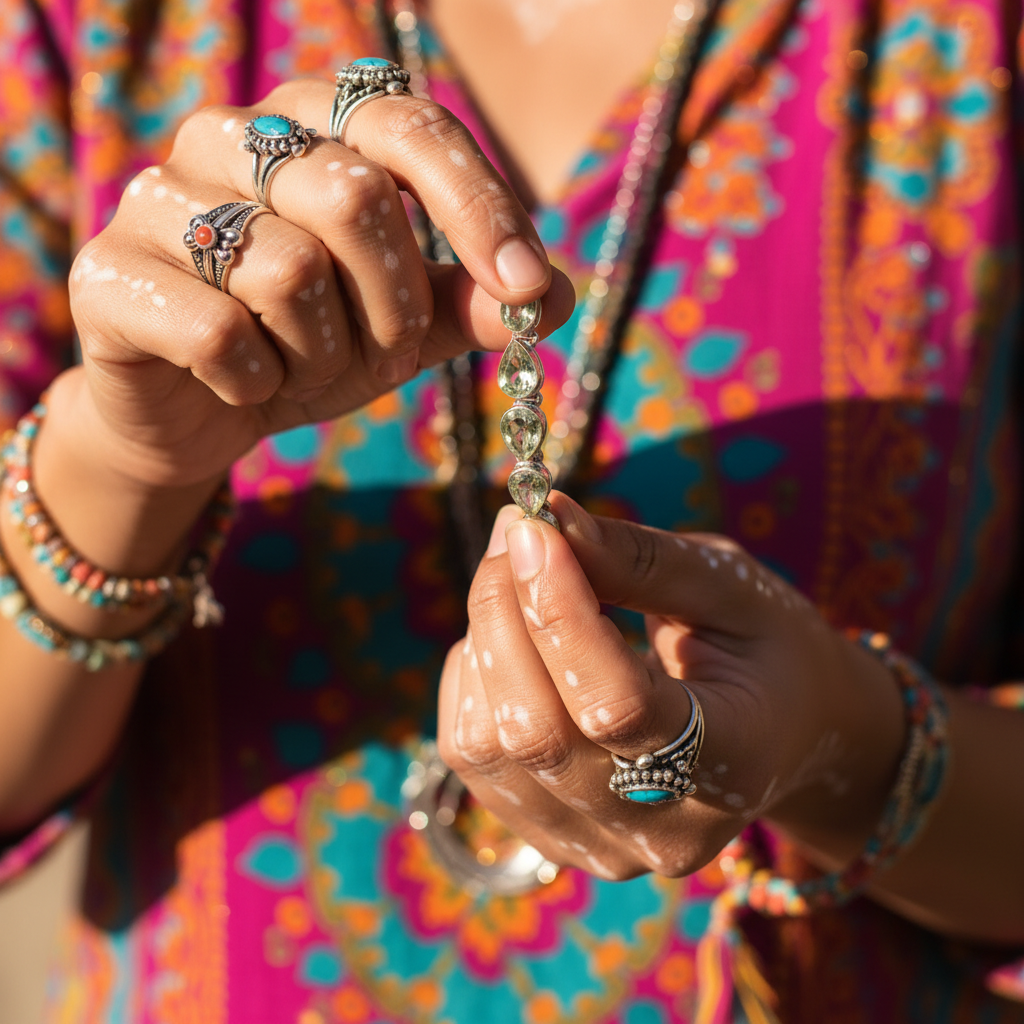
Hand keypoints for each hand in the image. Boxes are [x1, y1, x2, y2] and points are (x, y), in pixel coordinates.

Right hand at [66, 78, 572, 487]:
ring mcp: (158, 197)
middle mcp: (231, 137)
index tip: (527, 288)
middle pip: (355, 198)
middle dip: (391, 306)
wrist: (201, 411)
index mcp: (314, 127)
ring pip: (288, 271)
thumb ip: (474, 301)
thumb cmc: (310, 346)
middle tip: (377, 352)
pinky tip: (241, 384)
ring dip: (321, 354)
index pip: (410, 126)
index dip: (478, 207)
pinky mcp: (109, 274)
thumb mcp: (406, 326)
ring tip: (297, 367)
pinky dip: (255, 382)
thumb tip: (555, 295)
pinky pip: (218, 332)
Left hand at [437, 493, 905, 879]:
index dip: (560, 611)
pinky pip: (470, 755)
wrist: (785, 737)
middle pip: (536, 730)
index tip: (534, 527)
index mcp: (732, 761)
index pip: (616, 706)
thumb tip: (545, 517)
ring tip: (518, 580)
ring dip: (484, 640)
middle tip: (518, 532)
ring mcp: (599, 846)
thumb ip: (639, 558)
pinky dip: (472, 679)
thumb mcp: (728, 586)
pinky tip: (512, 638)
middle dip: (505, 611)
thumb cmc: (765, 647)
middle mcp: (660, 829)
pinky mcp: (551, 836)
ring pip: (487, 745)